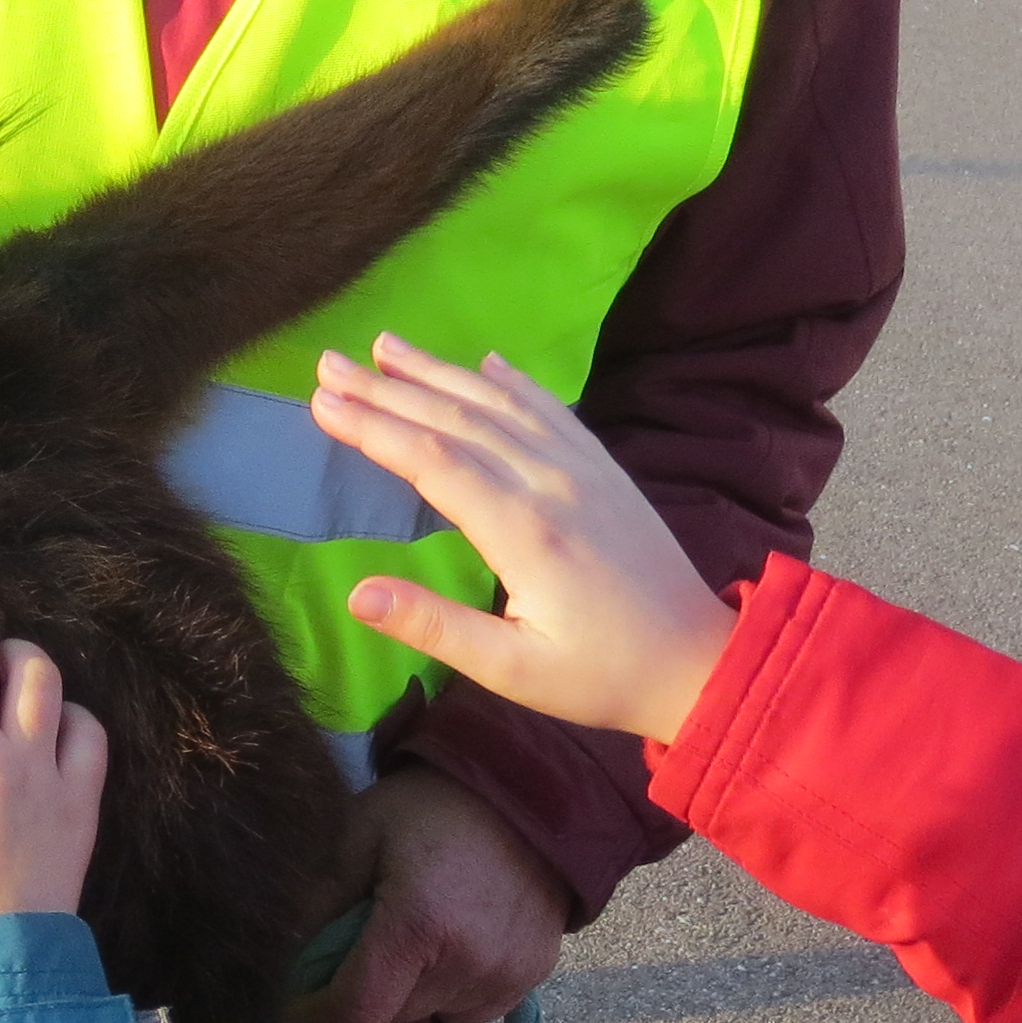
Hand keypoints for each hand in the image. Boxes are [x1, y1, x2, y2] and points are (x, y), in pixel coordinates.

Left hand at [290, 768, 568, 1022]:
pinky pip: (472, 1011)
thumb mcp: (358, 832)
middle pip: (392, 1019)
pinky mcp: (532, 976)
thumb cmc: (433, 804)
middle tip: (352, 956)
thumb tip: (301, 963)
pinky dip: (449, 993)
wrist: (528, 788)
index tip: (298, 1006)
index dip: (318, 1018)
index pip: (358, 1012)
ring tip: (409, 944)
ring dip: (407, 997)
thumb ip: (323, 902)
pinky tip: (449, 946)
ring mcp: (507, 975)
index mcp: (418, 925)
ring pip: (430, 1018)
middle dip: (361, 996)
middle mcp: (468, 963)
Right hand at [311, 334, 736, 745]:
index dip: (373, 427)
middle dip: (387, 389)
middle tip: (329, 361)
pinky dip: (514, 382)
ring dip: (439, 373)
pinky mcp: (606, 470)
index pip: (432, 462)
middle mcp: (553, 483)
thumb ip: (434, 628)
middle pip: (457, 420)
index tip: (321, 402)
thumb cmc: (601, 677)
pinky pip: (552, 411)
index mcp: (525, 531)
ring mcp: (584, 469)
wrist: (700, 660)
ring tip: (386, 345)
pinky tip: (488, 362)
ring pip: (501, 405)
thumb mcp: (513, 671)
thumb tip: (356, 595)